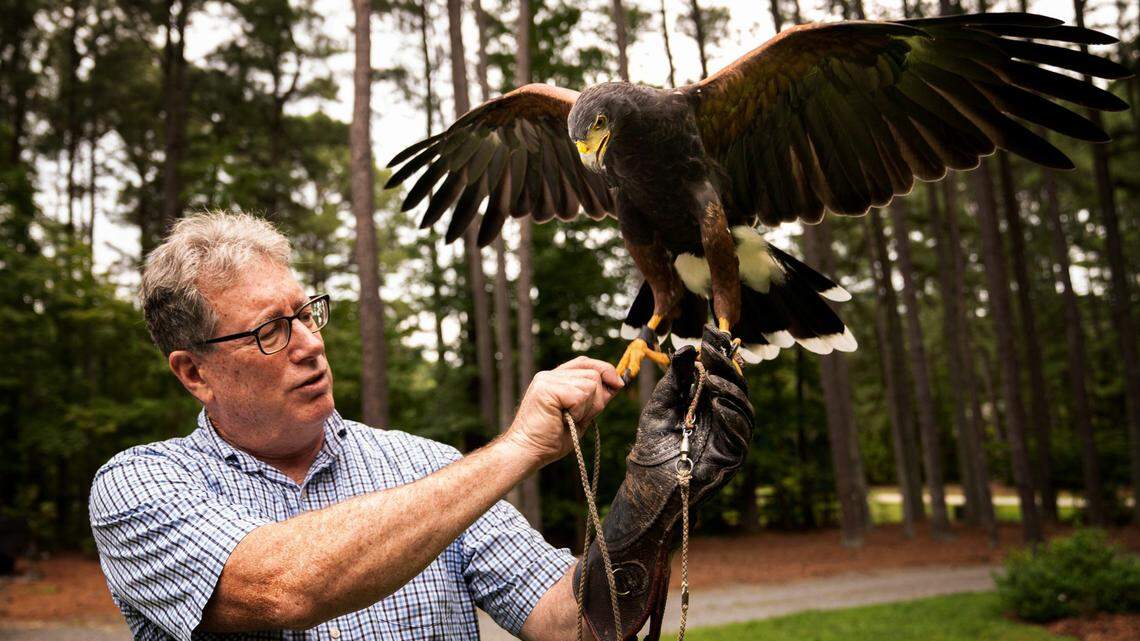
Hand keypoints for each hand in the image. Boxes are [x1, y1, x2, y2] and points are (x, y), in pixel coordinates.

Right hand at [505, 356, 624, 467]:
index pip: (586, 362)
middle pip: (593, 373)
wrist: (527, 452)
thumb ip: (594, 398)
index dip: (605, 370)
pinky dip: (579, 411)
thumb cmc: (551, 439)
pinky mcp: (547, 388)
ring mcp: (547, 379)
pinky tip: (563, 419)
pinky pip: (581, 394)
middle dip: (597, 398)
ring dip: (587, 407)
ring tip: (568, 419)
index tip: (618, 385)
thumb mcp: (580, 415)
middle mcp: (550, 375)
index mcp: (555, 379)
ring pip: (590, 383)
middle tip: (579, 417)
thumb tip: (618, 382)